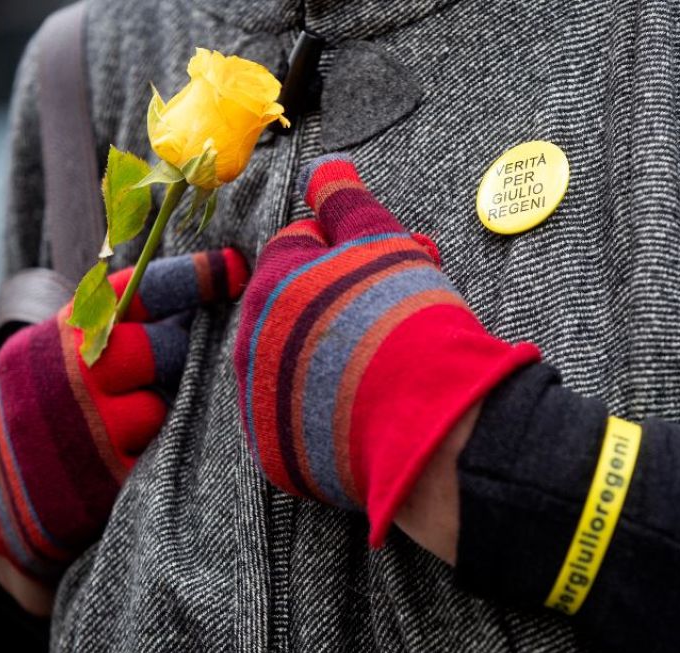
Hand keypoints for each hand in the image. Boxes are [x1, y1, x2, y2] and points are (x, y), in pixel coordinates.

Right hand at [0, 249, 247, 579]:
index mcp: (69, 331)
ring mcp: (88, 427)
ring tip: (133, 419)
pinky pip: (158, 454)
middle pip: (161, 350)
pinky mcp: (107, 477)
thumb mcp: (65, 349)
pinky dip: (155, 451)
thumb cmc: (52, 401)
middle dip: (179, 356)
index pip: (139, 290)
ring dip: (163, 413)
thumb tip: (202, 296)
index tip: (237, 265)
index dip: (193, 275)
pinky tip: (130, 451)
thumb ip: (121, 324)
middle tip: (174, 367)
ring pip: (162, 408)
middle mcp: (73, 372)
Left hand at [234, 155, 538, 545]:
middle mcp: (251, 345)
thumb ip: (348, 203)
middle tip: (384, 314)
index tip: (376, 268)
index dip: (341, 250)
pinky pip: (296, 420)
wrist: (428, 420)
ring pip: (290, 365)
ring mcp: (261, 406)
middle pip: (289, 308)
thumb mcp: (382, 245)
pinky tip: (363, 408)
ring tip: (378, 364)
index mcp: (270, 286)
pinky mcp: (278, 456)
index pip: (295, 246)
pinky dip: (323, 411)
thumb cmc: (407, 320)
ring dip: (324, 356)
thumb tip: (326, 169)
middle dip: (329, 303)